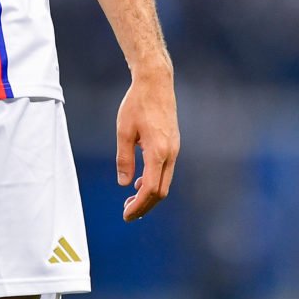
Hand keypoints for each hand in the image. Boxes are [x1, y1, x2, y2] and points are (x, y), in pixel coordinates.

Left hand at [115, 65, 178, 220]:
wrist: (156, 83)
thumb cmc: (137, 104)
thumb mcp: (124, 131)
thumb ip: (124, 159)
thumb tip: (125, 184)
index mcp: (158, 152)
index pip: (151, 189)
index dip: (139, 205)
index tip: (126, 215)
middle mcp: (171, 153)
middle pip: (161, 191)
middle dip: (145, 206)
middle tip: (127, 214)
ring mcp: (174, 149)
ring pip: (165, 182)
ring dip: (149, 195)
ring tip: (130, 202)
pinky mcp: (173, 145)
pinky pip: (165, 171)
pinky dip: (154, 182)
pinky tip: (140, 182)